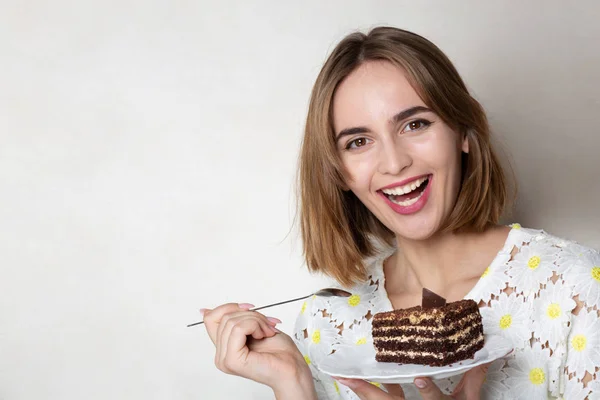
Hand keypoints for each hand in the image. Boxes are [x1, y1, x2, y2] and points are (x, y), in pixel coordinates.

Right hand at [201, 303, 314, 396]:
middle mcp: (221, 356)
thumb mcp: (253, 326)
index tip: (250, 308)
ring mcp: (224, 359)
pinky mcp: (232, 360)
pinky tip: (263, 336)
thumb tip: (205, 310)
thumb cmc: (280, 351)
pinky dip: (255, 325)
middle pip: (224, 317)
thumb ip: (233, 320)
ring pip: (232, 321)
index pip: (210, 318)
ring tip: (267, 332)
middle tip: (267, 325)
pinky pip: (238, 329)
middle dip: (250, 314)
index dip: (230, 306)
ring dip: (256, 320)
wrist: (293, 368)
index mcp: (223, 348)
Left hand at [333, 362, 489, 399]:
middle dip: (368, 392)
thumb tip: (483, 357)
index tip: (420, 377)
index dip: (428, 391)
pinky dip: (370, 390)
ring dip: (362, 390)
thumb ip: (474, 381)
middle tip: (348, 379)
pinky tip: (358, 380)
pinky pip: (381, 398)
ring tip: (345, 378)